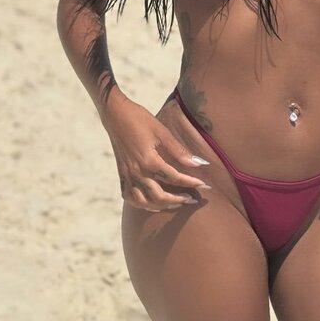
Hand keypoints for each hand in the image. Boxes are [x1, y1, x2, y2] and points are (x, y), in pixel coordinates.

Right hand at [101, 89, 212, 212]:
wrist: (115, 115)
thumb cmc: (140, 119)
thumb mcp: (161, 131)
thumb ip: (179, 150)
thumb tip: (199, 163)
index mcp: (149, 161)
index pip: (174, 178)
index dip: (191, 183)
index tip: (204, 186)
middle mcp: (137, 172)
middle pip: (160, 196)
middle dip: (179, 199)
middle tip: (193, 199)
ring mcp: (127, 176)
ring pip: (144, 202)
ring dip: (162, 206)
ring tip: (176, 203)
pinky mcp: (121, 175)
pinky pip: (130, 197)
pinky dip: (142, 204)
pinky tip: (152, 203)